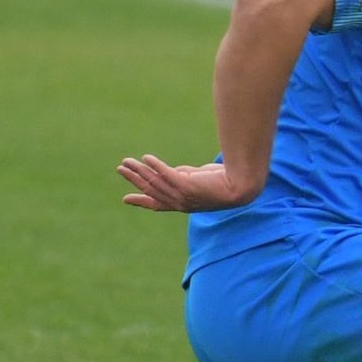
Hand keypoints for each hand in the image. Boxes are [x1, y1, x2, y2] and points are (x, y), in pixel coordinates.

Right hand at [117, 155, 253, 212]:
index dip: (141, 201)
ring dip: (139, 171)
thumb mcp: (199, 179)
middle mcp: (180, 202)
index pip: (157, 204)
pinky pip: (166, 174)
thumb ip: (184, 176)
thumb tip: (172, 171)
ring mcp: (183, 195)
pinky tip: (146, 158)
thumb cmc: (225, 181)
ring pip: (155, 182)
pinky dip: (155, 166)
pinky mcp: (187, 185)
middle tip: (120, 169)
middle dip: (134, 179)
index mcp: (183, 203)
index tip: (126, 198)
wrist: (240, 186)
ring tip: (126, 161)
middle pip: (151, 190)